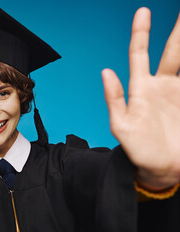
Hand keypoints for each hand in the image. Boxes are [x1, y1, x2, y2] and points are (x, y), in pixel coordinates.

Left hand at [102, 8, 179, 189]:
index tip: (143, 11)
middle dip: (177, 31)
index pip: (139, 54)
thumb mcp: (120, 125)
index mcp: (141, 88)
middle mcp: (161, 86)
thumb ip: (114, 99)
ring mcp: (177, 94)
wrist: (160, 169)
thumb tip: (105, 71)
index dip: (140, 33)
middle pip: (171, 51)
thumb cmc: (136, 149)